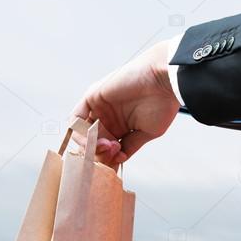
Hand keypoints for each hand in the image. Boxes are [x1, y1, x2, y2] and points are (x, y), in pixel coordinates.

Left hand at [72, 39, 179, 164]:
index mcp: (121, 126)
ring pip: (82, 134)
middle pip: (92, 143)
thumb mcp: (148, 132)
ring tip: (108, 146)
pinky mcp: (92, 97)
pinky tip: (95, 138)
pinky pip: (76, 119)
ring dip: (91, 145)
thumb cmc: (162, 103)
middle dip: (99, 153)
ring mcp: (99, 108)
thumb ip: (130, 145)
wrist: (164, 80)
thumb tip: (118, 159)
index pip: (106, 149)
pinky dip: (79, 132)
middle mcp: (108, 118)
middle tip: (113, 153)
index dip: (108, 159)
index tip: (117, 160)